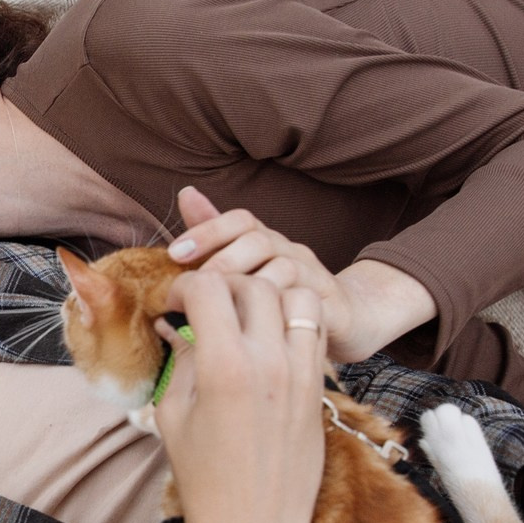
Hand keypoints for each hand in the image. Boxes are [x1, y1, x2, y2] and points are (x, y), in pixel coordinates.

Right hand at [152, 269, 326, 522]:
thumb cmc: (204, 477)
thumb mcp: (174, 415)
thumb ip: (179, 359)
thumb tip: (174, 324)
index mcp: (224, 367)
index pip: (209, 288)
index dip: (186, 286)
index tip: (175, 303)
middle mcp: (270, 362)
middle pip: (254, 283)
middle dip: (224, 284)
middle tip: (207, 306)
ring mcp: (302, 373)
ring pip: (296, 296)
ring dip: (268, 296)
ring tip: (246, 317)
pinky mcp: (320, 387)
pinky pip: (316, 330)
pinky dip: (295, 320)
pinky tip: (271, 339)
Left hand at [164, 189, 361, 355]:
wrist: (349, 318)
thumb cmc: (285, 293)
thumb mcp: (247, 267)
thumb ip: (216, 237)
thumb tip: (185, 193)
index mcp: (267, 241)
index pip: (240, 220)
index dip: (207, 230)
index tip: (174, 253)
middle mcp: (291, 252)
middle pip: (260, 241)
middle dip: (223, 259)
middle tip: (196, 285)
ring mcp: (314, 277)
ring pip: (286, 269)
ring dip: (250, 286)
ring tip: (220, 307)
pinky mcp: (331, 307)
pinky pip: (307, 304)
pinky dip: (281, 313)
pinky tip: (253, 329)